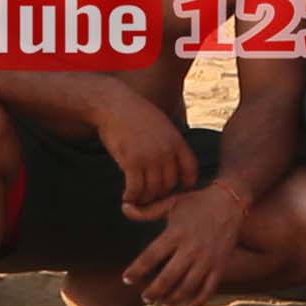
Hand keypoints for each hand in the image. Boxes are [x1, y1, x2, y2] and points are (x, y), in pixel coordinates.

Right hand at [84, 81, 197, 210]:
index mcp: (177, 141)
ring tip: (138, 199)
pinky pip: (136, 189)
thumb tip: (174, 157)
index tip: (176, 188)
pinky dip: (131, 197)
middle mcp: (166, 151)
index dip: (185, 183)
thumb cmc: (136, 114)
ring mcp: (149, 157)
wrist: (114, 105)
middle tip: (150, 196)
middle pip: (170, 184)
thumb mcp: (162, 124)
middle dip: (161, 193)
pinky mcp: (131, 162)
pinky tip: (126, 198)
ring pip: (153, 190)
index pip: (190, 170)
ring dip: (145, 198)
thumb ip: (170, 142)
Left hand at [128, 179, 257, 305]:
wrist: (231, 202)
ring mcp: (207, 259)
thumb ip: (147, 211)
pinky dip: (199, 300)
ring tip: (163, 303)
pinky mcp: (220, 265)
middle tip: (145, 297)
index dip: (136, 271)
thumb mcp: (171, 203)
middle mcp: (191, 248)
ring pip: (187, 287)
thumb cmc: (197, 203)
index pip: (150, 256)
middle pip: (167, 278)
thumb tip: (124, 208)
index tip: (126, 279)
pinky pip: (209, 288)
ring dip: (173, 299)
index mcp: (176, 233)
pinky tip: (189, 305)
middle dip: (153, 292)